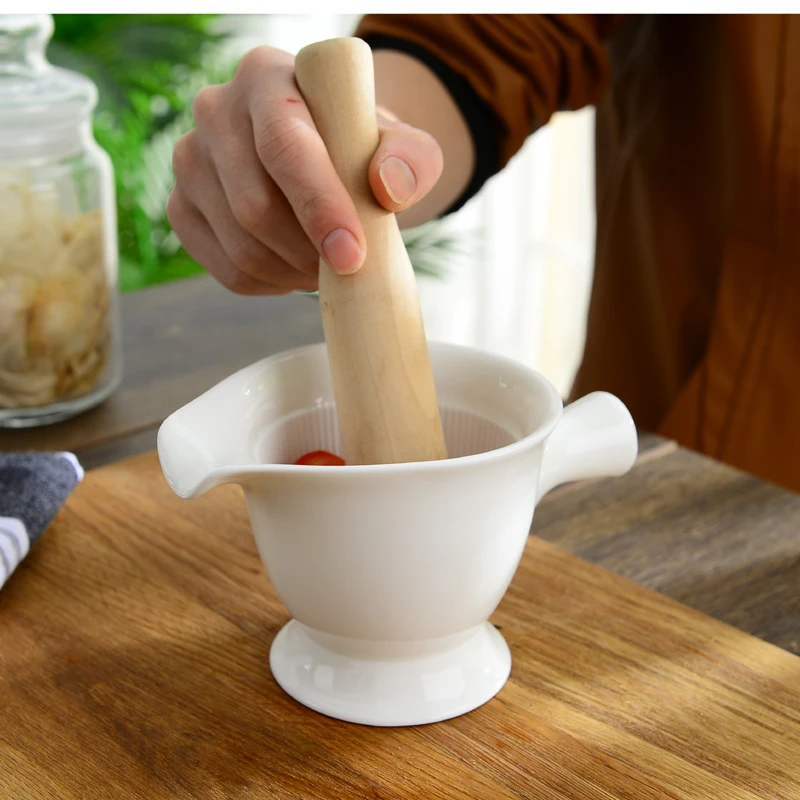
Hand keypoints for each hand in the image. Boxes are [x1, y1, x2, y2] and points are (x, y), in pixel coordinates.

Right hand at [167, 46, 443, 294]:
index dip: (318, 206)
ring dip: (294, 272)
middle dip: (309, 251)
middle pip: (255, 206)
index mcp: (265, 76)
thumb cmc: (364, 151)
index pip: (283, 145)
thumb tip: (388, 186)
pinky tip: (296, 268)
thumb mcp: (403, 147)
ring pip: (240, 246)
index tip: (353, 255)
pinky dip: (272, 284)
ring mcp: (189, 161)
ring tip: (328, 265)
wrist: (329, 164)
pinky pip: (228, 270)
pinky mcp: (181, 208)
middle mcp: (214, 110)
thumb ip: (411, 159)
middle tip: (349, 265)